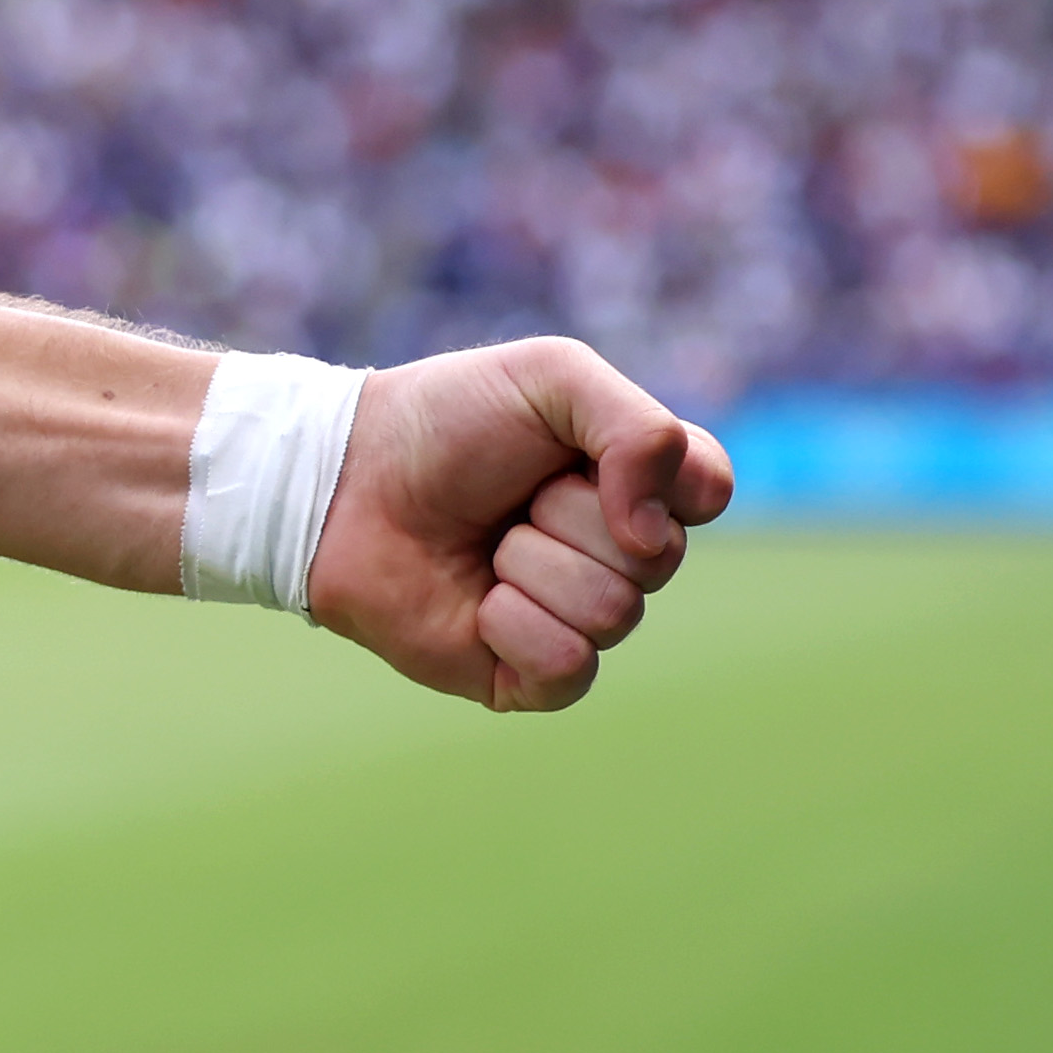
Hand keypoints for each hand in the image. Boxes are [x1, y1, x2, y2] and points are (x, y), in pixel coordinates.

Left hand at [307, 337, 735, 713]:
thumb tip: (654, 539)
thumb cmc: (446, 423)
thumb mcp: (553, 378)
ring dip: (531, 565)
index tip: (577, 451)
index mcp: (638, 482)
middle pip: (659, 558)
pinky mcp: (531, 674)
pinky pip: (570, 667)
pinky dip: (514, 626)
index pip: (708, 490)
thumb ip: (641, 430)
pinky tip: (476, 603)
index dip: (652, 474)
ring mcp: (577, 616)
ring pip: (614, 613)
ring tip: (484, 544)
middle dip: (567, 515)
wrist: (344, 483)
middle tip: (509, 496)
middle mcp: (619, 554)